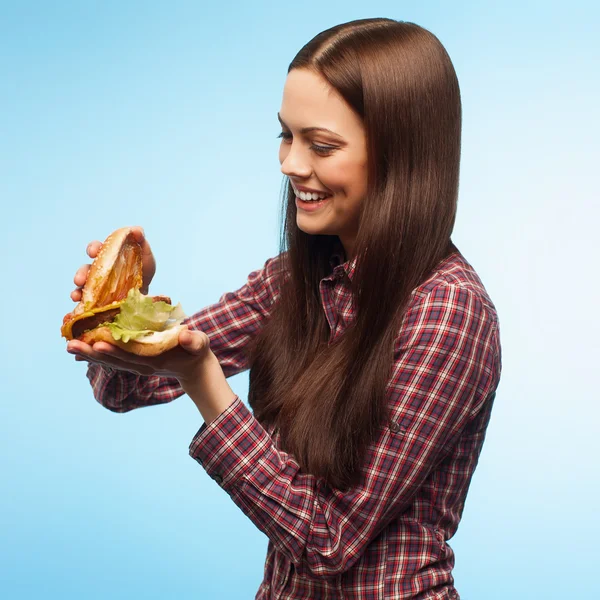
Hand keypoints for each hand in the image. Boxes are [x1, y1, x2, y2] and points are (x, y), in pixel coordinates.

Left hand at [68, 328, 236, 422]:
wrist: (196, 369)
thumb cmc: (197, 352)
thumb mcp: (199, 344)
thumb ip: (194, 340)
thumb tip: (185, 333)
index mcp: (155, 358)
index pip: (132, 354)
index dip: (115, 350)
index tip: (98, 343)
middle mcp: (142, 364)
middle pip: (115, 359)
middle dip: (92, 352)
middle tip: (70, 345)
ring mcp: (137, 364)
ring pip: (110, 360)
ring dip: (90, 354)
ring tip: (69, 346)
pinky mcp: (135, 362)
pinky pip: (113, 359)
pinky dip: (97, 355)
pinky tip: (82, 350)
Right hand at [70, 226, 155, 301]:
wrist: (146, 294)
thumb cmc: (144, 271)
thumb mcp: (145, 254)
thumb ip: (141, 240)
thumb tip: (136, 230)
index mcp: (107, 256)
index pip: (97, 249)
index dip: (93, 248)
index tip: (93, 252)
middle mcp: (98, 270)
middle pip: (86, 269)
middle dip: (81, 272)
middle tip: (80, 279)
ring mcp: (96, 285)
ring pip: (83, 286)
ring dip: (78, 289)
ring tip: (76, 295)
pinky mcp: (97, 299)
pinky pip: (84, 300)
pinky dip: (80, 300)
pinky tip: (79, 303)